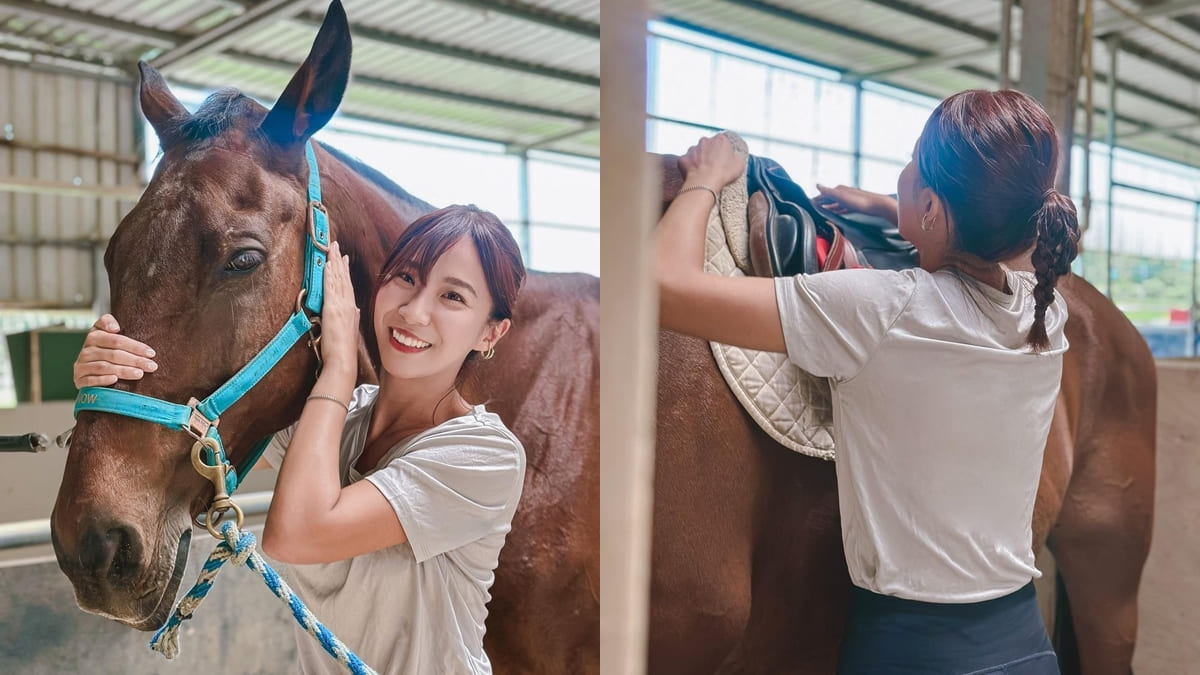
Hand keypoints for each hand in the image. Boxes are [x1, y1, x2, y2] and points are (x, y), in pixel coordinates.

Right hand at [73, 314, 157, 387]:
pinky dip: (103, 380)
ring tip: (140, 374)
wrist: (88, 372)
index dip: (135, 346)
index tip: (151, 353)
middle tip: (151, 366)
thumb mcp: (107, 336)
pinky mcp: (79, 380)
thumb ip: (108, 323)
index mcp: (94, 336)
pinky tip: (115, 380)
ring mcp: (81, 366)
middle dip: (135, 360)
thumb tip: (114, 327)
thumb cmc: (105, 352)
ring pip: (104, 367)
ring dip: (123, 371)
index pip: (117, 340)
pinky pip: (90, 380)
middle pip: (113, 354)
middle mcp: (86, 351)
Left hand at [319, 241, 358, 375]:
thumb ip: (351, 317)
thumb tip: (353, 310)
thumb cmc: (344, 350)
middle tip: (335, 245)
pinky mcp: (332, 309)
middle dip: (338, 260)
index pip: (348, 285)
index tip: (343, 258)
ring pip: (337, 278)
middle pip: (343, 277)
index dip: (345, 270)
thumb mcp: (350, 330)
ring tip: (330, 248)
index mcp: (351, 310)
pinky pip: (330, 286)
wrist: (343, 360)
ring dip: (333, 262)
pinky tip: (326, 263)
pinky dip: (329, 273)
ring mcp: (341, 306)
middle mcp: (348, 305)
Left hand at [679, 133, 745, 189]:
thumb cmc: (724, 173)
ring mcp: (692, 149)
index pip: (722, 142)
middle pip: (707, 146)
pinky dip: (689, 168)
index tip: (723, 161)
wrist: (705, 182)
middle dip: (709, 154)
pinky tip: (694, 175)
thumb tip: (734, 157)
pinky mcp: (683, 158)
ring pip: (696, 153)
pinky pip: (686, 162)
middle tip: (713, 167)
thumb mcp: (740, 164)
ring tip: (703, 172)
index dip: (723, 152)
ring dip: (699, 160)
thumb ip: (736, 156)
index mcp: (720, 139)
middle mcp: (705, 140)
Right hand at [813, 184, 893, 218]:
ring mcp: (849, 200)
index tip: (809, 202)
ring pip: (835, 204)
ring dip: (828, 207)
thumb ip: (828, 191)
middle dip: (821, 202)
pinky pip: (842, 208)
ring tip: (822, 210)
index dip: (816, 198)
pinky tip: (836, 213)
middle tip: (814, 206)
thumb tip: (817, 185)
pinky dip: (837, 210)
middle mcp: (844, 193)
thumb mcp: (840, 196)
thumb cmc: (860, 201)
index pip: (824, 194)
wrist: (877, 206)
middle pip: (829, 198)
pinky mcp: (855, 206)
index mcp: (839, 189)